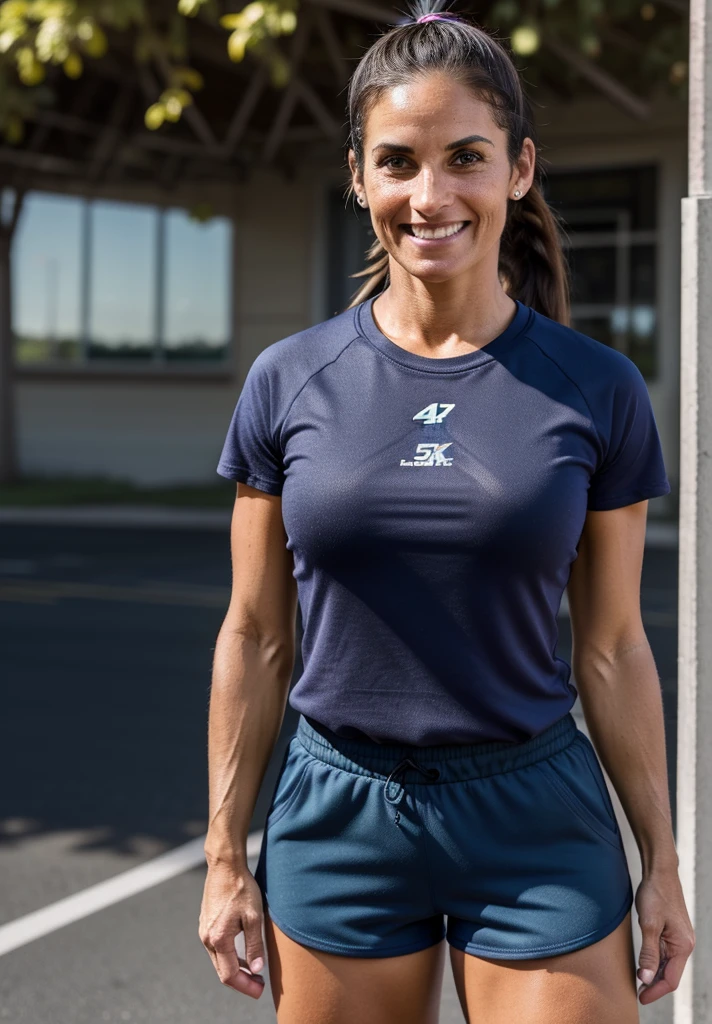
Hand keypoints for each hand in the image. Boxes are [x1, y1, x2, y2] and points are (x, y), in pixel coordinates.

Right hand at [199, 861, 266, 999]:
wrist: (225, 866)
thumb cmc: (241, 888)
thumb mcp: (254, 917)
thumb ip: (255, 945)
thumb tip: (257, 969)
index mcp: (218, 939)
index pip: (229, 975)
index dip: (245, 986)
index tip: (260, 990)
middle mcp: (207, 938)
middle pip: (222, 971)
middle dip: (241, 981)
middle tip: (259, 985)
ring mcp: (204, 930)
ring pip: (219, 960)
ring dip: (235, 969)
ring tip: (254, 972)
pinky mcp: (206, 923)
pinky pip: (216, 948)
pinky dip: (229, 956)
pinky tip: (242, 954)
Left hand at [634, 868, 694, 1004]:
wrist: (659, 872)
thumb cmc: (656, 895)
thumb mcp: (649, 925)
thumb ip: (648, 953)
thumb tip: (646, 978)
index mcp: (683, 946)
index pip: (671, 979)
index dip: (655, 991)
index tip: (640, 997)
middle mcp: (684, 945)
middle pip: (670, 974)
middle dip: (654, 985)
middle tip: (637, 993)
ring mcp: (678, 939)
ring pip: (666, 964)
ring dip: (653, 974)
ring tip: (637, 982)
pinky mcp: (672, 933)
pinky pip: (664, 953)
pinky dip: (654, 961)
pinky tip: (643, 965)